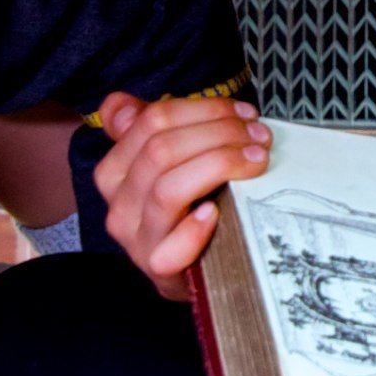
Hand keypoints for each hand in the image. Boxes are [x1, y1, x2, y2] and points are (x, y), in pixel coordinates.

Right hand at [93, 90, 270, 299]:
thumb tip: (121, 105)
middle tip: (260, 136)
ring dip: (219, 166)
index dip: (204, 110)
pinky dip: (195, 228)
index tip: (245, 115)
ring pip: (168, 189)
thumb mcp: (167, 164)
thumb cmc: (185, 209)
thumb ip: (144, 129)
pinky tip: (217, 212)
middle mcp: (118, 203)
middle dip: (219, 134)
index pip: (151, 120)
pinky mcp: (158, 269)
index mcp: (114, 170)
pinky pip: (171, 247)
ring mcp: (136, 238)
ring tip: (256, 161)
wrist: (193, 270)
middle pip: (161, 150)